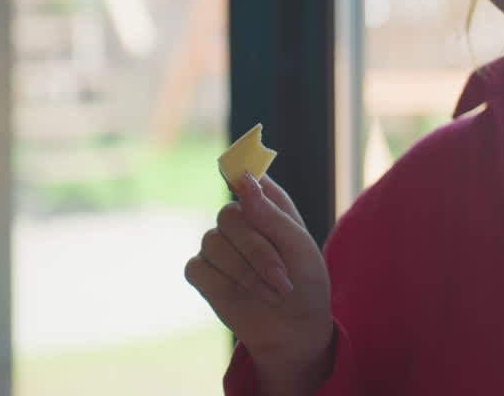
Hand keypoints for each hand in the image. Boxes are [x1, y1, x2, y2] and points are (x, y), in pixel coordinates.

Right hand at [185, 173, 333, 393]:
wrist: (296, 328)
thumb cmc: (305, 282)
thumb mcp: (299, 248)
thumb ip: (271, 215)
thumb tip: (243, 181)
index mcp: (267, 203)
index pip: (246, 176)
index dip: (241, 176)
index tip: (243, 184)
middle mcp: (239, 219)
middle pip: (229, 216)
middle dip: (258, 252)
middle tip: (283, 279)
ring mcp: (217, 245)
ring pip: (213, 243)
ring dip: (247, 274)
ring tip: (273, 292)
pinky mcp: (203, 272)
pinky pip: (198, 267)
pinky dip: (224, 285)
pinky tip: (244, 296)